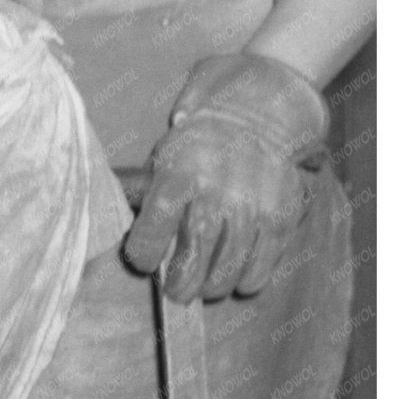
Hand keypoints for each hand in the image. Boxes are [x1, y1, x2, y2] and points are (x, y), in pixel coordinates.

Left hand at [122, 53, 330, 302]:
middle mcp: (218, 192)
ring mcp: (254, 206)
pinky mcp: (283, 215)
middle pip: (196, 253)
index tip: (141, 262)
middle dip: (182, 282)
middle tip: (176, 291)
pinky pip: (265, 261)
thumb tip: (117, 210)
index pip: (156, 223)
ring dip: (214, 284)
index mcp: (180, 173)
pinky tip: (239, 278)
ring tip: (205, 287)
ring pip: (230, 266)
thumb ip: (145, 184)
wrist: (262, 107)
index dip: (144, 251)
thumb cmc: (200, 137)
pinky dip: (250, 277)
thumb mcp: (165, 151)